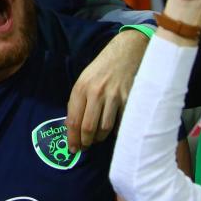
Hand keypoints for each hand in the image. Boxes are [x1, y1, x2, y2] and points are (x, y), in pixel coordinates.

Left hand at [67, 29, 147, 151]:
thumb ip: (77, 101)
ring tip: (98, 138)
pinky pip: (121, 123)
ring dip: (100, 138)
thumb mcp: (83, 80)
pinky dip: (116, 131)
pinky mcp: (129, 99)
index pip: (73, 120)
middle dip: (85, 142)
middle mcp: (96, 93)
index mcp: (81, 88)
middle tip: (85, 147)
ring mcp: (114, 96)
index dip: (72, 138)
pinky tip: (113, 130)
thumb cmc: (101, 68)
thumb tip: (71, 126)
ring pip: (104, 128)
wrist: (126, 52)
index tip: (73, 149)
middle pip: (88, 128)